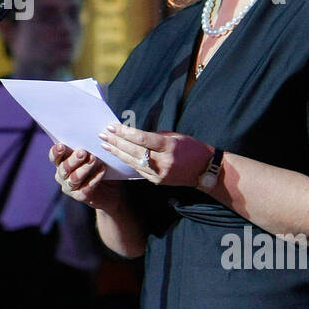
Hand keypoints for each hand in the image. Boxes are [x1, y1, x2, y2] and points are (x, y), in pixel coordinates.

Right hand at [49, 141, 122, 212]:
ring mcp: (70, 187)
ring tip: (94, 159)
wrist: (110, 190)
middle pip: (64, 167)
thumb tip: (91, 132)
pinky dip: (95, 178)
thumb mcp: (93, 153)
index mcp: (61, 163)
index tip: (61, 145)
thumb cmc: (100, 166)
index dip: (56, 152)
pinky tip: (102, 169)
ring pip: (74, 178)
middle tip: (83, 152)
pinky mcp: (80, 196)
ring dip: (84, 168)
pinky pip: (86, 188)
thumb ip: (88, 145)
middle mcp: (62, 176)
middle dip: (73, 159)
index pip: (54, 157)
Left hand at [97, 122, 213, 186]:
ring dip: (117, 153)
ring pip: (133, 162)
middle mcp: (163, 161)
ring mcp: (159, 174)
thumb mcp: (176, 137)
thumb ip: (155, 137)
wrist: (206, 170)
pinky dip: (127, 162)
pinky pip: (138, 170)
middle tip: (103, 134)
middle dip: (116, 142)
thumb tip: (135, 135)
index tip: (112, 127)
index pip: (142, 139)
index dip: (125, 133)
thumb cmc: (192, 148)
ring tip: (105, 144)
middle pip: (134, 151)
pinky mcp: (157, 181)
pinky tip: (118, 155)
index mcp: (169, 147)